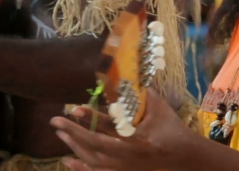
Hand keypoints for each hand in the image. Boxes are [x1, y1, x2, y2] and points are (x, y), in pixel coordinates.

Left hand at [50, 90, 190, 170]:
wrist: (183, 156)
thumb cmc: (172, 129)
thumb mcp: (160, 107)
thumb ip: (142, 94)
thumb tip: (124, 78)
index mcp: (138, 138)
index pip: (109, 127)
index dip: (90, 118)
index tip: (73, 109)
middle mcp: (128, 156)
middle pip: (94, 146)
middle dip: (73, 133)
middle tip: (55, 121)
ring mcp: (124, 167)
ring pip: (92, 160)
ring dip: (75, 146)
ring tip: (60, 134)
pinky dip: (80, 167)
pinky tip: (66, 161)